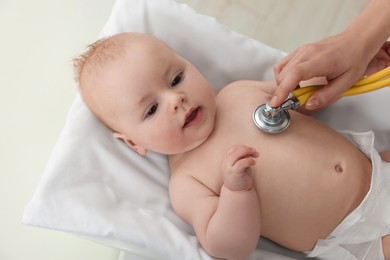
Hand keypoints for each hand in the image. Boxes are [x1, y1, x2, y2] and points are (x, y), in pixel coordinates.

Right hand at [221, 145, 258, 190]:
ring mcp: (228, 168)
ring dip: (248, 152)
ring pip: (236, 154)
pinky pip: (240, 163)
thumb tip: (250, 150)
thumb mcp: (240, 165)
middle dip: (247, 149)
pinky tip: (253, 163)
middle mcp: (225, 163)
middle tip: (255, 152)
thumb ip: (242, 157)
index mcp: (226, 159)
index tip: (252, 151)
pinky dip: (248, 160)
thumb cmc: (241, 177)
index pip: (234, 149)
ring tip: (255, 156)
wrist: (238, 192)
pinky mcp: (233, 173)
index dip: (244, 147)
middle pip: (235, 150)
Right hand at [272, 33, 389, 109]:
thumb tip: (308, 105)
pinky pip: (283, 65)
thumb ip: (327, 96)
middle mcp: (307, 52)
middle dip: (282, 92)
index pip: (294, 74)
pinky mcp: (299, 51)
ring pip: (280, 70)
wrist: (356, 40)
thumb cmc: (354, 60)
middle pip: (284, 75)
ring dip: (283, 84)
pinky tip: (293, 83)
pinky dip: (283, 76)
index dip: (283, 90)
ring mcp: (301, 50)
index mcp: (320, 60)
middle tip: (291, 102)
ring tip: (295, 92)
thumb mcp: (347, 83)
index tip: (276, 103)